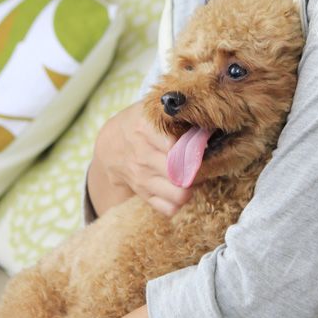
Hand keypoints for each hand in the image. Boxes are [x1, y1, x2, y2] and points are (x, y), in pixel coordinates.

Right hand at [88, 100, 192, 217]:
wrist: (112, 144)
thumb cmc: (141, 123)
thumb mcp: (152, 109)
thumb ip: (176, 112)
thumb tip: (205, 122)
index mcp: (144, 129)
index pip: (174, 145)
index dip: (194, 146)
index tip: (201, 143)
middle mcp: (142, 156)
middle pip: (180, 172)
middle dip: (197, 169)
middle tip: (201, 161)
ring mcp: (142, 177)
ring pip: (178, 194)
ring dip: (192, 186)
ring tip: (193, 174)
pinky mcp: (144, 194)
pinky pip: (168, 208)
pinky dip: (180, 201)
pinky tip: (182, 187)